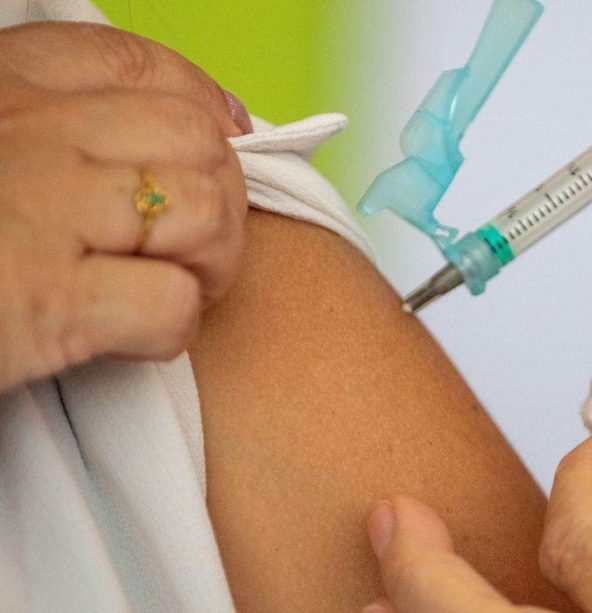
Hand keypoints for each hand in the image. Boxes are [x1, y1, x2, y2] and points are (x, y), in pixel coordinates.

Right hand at [0, 22, 249, 390]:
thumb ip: (53, 137)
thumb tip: (172, 137)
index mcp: (1, 93)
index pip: (134, 65)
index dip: (201, 100)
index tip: (226, 136)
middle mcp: (29, 137)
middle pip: (193, 140)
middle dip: (222, 197)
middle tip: (200, 243)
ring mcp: (43, 213)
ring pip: (204, 210)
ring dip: (213, 263)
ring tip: (179, 289)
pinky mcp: (50, 301)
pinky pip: (172, 301)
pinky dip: (173, 328)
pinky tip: (136, 338)